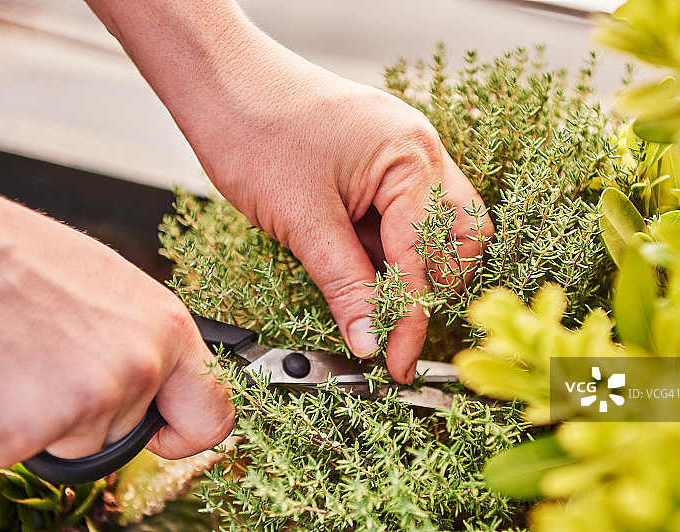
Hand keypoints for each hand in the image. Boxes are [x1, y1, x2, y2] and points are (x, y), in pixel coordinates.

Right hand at [0, 186, 233, 469]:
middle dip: (88, 414)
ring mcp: (84, 403)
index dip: (184, 433)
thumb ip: (145, 342)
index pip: (212, 416)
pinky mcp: (20, 431)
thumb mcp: (115, 290)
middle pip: (122, 433)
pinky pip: (12, 451)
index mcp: (168, 331)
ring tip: (16, 357)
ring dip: (40, 418)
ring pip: (70, 444)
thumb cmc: (25, 259)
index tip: (163, 433)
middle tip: (49, 360)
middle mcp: (138, 369)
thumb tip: (159, 378)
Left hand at [85, 0, 492, 382]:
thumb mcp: (302, 219)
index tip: (396, 363)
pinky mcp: (382, 163)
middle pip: (460, 237)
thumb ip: (344, 283)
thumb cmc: (254, 129)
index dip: (410, 318)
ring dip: (413, 268)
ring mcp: (404, 155)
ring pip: (437, 228)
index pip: (425, 258)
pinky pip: (404, 215)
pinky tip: (361, 267)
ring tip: (372, 296)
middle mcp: (421, 152)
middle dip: (434, 284)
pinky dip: (389, 248)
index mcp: (412, 159)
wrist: (219, 80)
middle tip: (395, 322)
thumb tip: (371, 340)